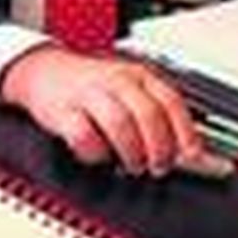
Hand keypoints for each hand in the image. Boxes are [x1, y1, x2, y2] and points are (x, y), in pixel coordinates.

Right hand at [0, 44, 202, 176]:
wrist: (44, 70)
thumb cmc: (94, 87)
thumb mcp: (131, 92)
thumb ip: (159, 116)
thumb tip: (191, 150)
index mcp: (140, 76)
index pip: (171, 101)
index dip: (185, 131)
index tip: (193, 155)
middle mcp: (118, 81)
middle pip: (149, 114)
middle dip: (159, 147)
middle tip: (159, 166)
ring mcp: (90, 94)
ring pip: (120, 123)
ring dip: (132, 152)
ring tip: (133, 166)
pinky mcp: (63, 110)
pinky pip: (83, 134)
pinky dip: (95, 152)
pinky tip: (99, 155)